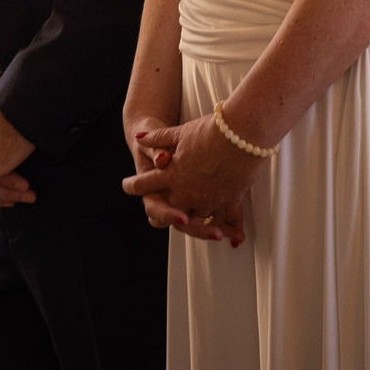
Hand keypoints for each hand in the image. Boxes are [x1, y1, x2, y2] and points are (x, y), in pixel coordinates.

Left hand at [124, 113, 261, 245]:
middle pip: (171, 213)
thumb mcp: (180, 132)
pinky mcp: (230, 201)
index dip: (133, 186)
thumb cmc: (211, 131)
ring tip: (203, 226)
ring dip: (199, 223)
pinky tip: (234, 238)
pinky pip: (229, 221)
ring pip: (199, 220)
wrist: (241, 132)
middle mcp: (187, 193)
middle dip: (168, 214)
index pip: (143, 184)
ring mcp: (209, 200)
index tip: (128, 186)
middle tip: (171, 215)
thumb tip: (139, 138)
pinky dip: (231, 230)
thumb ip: (158, 138)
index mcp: (171, 176)